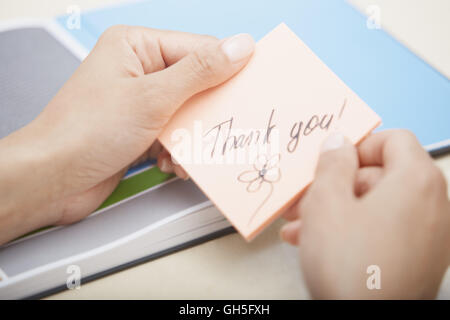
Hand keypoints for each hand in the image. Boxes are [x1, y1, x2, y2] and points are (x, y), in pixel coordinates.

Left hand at [0, 26, 254, 243]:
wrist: (53, 180)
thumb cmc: (89, 131)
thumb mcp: (153, 97)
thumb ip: (200, 72)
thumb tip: (241, 46)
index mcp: (137, 46)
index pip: (198, 49)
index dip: (227, 69)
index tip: (250, 89)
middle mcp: (139, 70)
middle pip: (195, 84)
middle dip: (205, 112)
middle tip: (221, 127)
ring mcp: (139, 101)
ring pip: (187, 113)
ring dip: (191, 137)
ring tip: (182, 153)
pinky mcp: (138, 129)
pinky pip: (173, 134)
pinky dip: (176, 150)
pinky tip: (167, 163)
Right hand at [281, 130, 449, 298]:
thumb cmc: (350, 266)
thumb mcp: (326, 203)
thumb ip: (332, 164)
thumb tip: (338, 141)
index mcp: (416, 182)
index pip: (393, 140)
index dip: (357, 146)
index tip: (329, 161)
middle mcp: (433, 206)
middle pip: (380, 176)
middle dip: (334, 186)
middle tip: (302, 200)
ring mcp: (429, 237)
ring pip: (376, 207)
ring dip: (335, 211)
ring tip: (299, 227)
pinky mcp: (418, 261)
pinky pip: (383, 231)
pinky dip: (353, 230)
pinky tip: (316, 243)